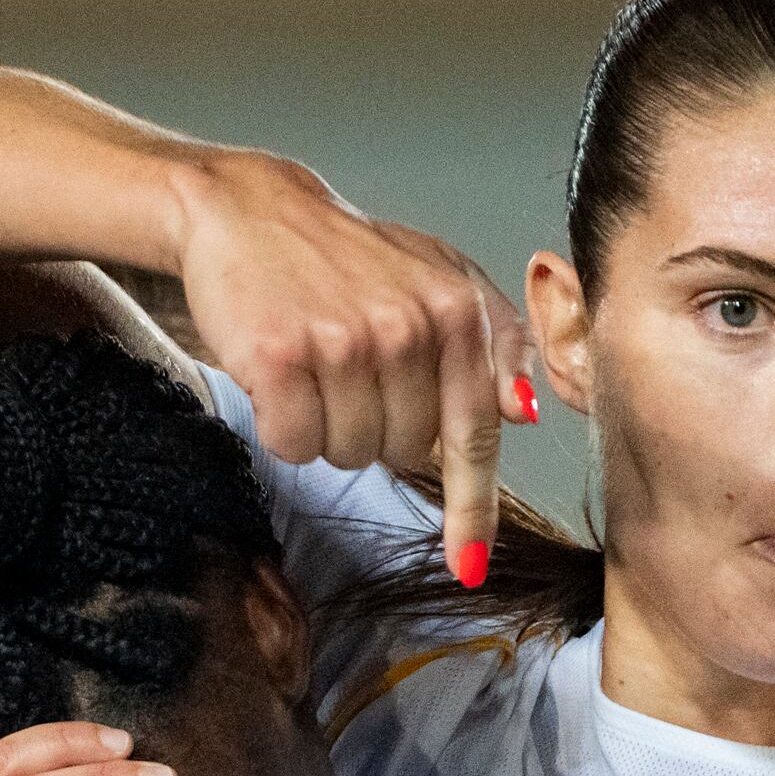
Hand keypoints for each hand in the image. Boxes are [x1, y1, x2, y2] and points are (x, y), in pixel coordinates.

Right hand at [168, 147, 530, 581]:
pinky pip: (294, 442)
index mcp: (456, 311)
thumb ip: (492, 341)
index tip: (466, 564)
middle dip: (374, 428)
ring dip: (326, 426)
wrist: (249, 211)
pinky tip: (280, 375)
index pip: (474, 433)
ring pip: (347, 454)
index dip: (469, 509)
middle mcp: (408, 327)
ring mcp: (344, 343)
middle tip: (349, 373)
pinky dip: (283, 424)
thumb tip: (525, 412)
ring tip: (315, 367)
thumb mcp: (436, 278)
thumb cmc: (343, 255)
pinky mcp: (281, 357)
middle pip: (402, 453)